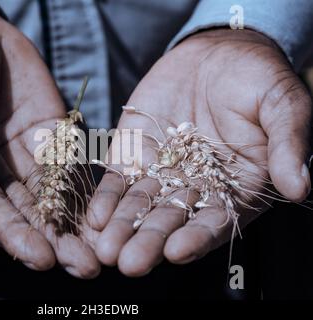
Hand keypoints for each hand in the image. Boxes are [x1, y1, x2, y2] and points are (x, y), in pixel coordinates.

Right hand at [0, 0, 99, 277]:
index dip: (10, 231)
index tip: (39, 257)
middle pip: (24, 213)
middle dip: (53, 243)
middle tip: (86, 269)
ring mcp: (23, 155)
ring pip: (52, 200)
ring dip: (77, 229)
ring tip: (105, 255)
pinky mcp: (51, 138)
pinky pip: (71, 170)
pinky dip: (89, 194)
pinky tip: (112, 215)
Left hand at [88, 29, 310, 275]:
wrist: (216, 54)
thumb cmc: (256, 79)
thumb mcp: (281, 104)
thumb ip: (288, 143)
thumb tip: (299, 186)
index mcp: (234, 188)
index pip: (215, 221)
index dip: (197, 237)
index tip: (177, 251)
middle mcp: (195, 188)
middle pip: (170, 221)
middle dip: (149, 242)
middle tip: (129, 263)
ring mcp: (160, 174)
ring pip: (139, 207)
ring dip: (122, 228)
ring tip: (105, 249)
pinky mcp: (133, 156)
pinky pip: (117, 182)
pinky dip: (105, 199)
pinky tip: (94, 217)